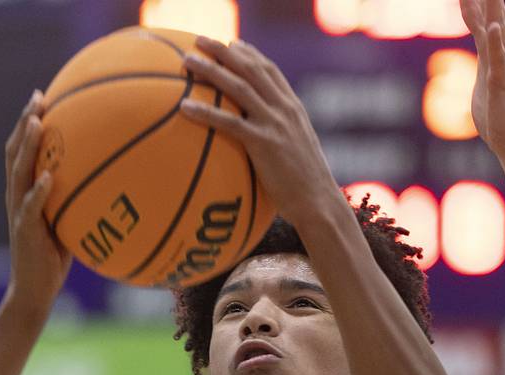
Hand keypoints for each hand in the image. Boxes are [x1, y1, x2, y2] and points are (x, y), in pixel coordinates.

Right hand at [5, 90, 71, 313]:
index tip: (43, 96)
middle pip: (15, 151)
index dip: (29, 123)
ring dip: (28, 146)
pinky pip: (31, 207)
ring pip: (18, 172)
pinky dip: (39, 190)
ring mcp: (18, 213)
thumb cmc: (53, 259)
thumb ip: (75, 201)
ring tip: (38, 122)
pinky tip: (49, 176)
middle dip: (25, 121)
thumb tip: (108, 183)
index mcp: (24, 192)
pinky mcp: (25, 232)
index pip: (22, 151)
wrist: (34, 291)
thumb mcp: (66, 224)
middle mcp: (17, 197)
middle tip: (38, 95)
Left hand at [180, 37, 339, 227]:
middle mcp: (285, 109)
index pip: (270, 71)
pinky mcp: (264, 143)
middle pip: (251, 68)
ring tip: (186, 62)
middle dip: (223, 51)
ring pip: (238, 87)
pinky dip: (205, 112)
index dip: (249, 54)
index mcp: (294, 109)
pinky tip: (184, 108)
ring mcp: (275, 124)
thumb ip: (282, 141)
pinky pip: (229, 123)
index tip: (231, 44)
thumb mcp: (297, 155)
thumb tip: (263, 147)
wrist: (319, 203)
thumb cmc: (306, 189)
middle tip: (199, 40)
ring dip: (210, 71)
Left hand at [460, 0, 504, 161]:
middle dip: (485, 0)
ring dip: (492, 11)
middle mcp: (504, 57)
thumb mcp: (485, 86)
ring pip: (497, 33)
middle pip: (491, 19)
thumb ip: (486, 65)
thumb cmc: (500, 118)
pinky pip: (499, 62)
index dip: (474, 4)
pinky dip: (495, 44)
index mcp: (496, 56)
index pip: (482, 23)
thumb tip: (482, 60)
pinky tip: (492, 27)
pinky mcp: (503, 85)